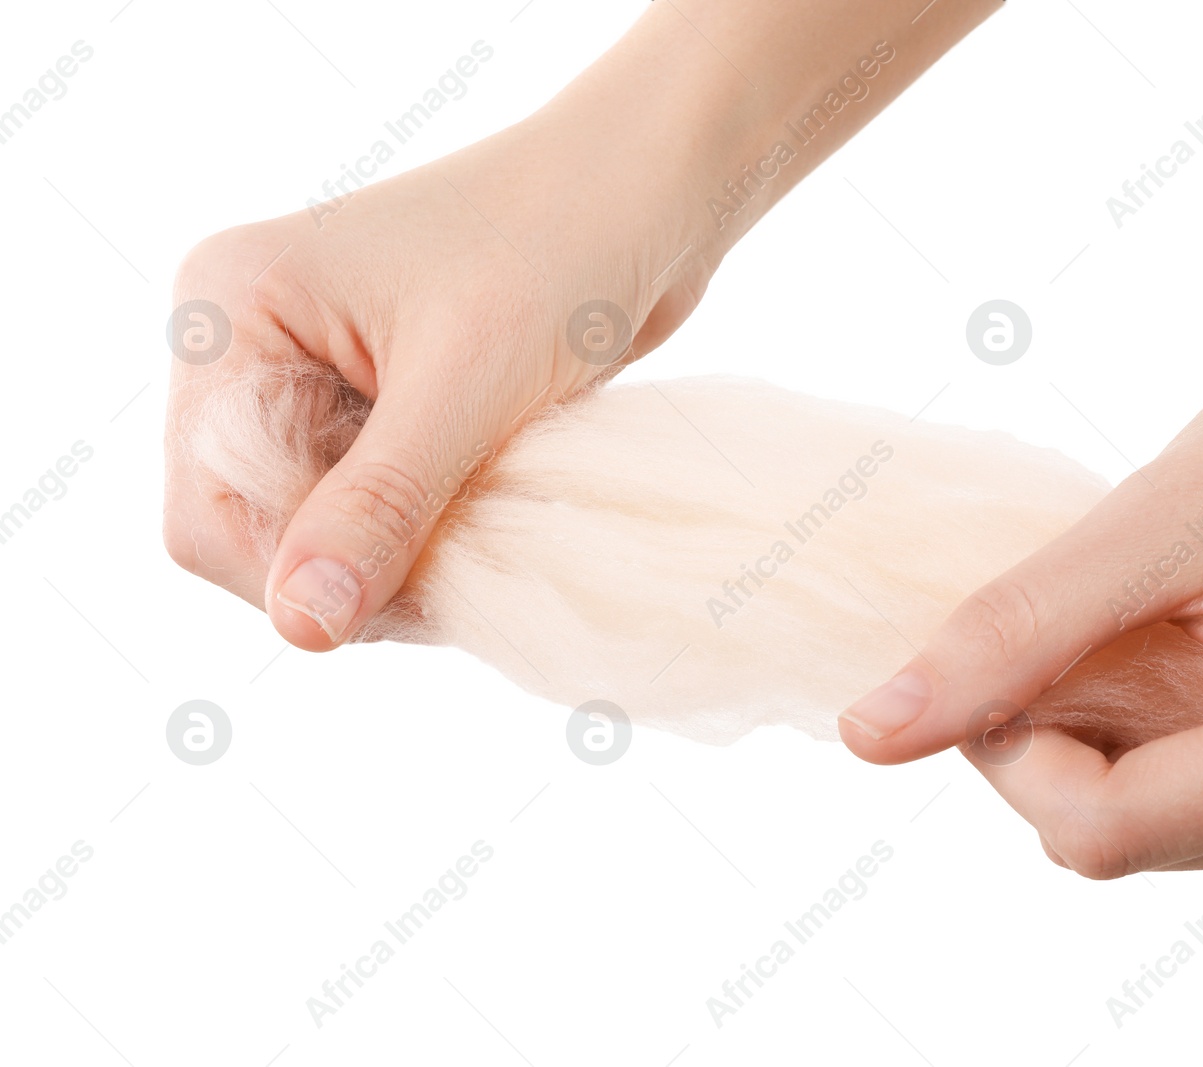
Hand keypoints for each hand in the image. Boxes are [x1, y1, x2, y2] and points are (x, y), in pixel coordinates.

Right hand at [164, 0, 1001, 650]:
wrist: (652, 192)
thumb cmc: (561, 250)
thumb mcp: (466, 388)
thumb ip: (377, 507)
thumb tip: (302, 627)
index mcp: (231, 312)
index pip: (205, 512)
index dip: (298, 578)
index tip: (411, 593)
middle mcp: (252, 345)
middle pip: (256, 533)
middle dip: (357, 572)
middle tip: (468, 564)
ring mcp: (313, 376)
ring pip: (321, 534)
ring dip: (402, 559)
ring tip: (491, 527)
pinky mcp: (377, 404)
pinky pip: (373, 512)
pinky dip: (427, 535)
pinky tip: (489, 513)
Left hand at [839, 188, 1202, 894]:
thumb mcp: (1151, 521)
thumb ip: (1008, 636)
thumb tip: (867, 735)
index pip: (1101, 829)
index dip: (1009, 747)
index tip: (1001, 651)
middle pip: (1119, 841)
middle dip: (1062, 737)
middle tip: (1098, 616)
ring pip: (1151, 840)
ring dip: (1114, 740)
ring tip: (1180, 628)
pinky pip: (1202, 824)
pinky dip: (1163, 750)